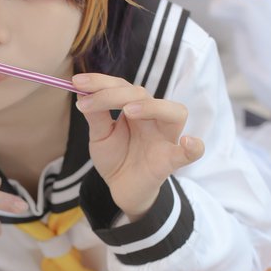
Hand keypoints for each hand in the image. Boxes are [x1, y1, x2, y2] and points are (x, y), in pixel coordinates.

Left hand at [73, 73, 204, 218]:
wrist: (121, 188)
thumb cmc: (116, 158)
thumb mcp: (100, 136)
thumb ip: (95, 116)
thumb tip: (82, 91)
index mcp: (137, 109)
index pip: (123, 87)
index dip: (101, 82)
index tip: (77, 82)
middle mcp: (154, 118)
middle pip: (144, 94)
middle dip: (114, 94)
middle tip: (89, 102)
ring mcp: (165, 138)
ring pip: (175, 112)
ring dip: (152, 107)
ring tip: (128, 111)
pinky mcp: (171, 161)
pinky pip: (191, 154)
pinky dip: (194, 147)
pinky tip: (188, 142)